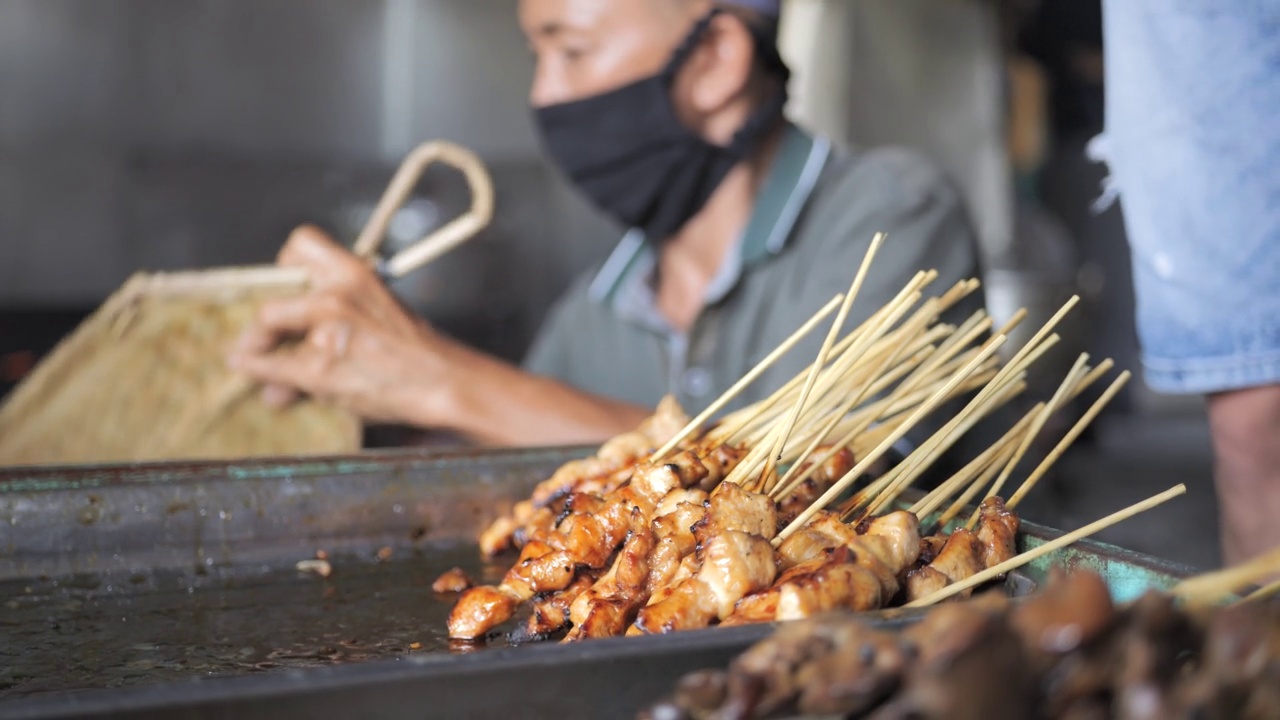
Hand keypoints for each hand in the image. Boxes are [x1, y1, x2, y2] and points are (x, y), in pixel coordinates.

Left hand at [228, 225, 458, 425]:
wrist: (443, 382)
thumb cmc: (415, 350)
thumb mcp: (379, 307)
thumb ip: (336, 307)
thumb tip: (297, 322)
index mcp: (355, 273)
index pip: (301, 244)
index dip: (285, 268)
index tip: (287, 289)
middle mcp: (336, 295)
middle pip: (271, 298)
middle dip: (263, 321)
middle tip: (268, 336)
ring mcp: (326, 331)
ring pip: (263, 334)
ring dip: (261, 353)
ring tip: (272, 371)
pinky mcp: (318, 368)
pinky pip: (269, 368)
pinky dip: (266, 378)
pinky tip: (278, 391)